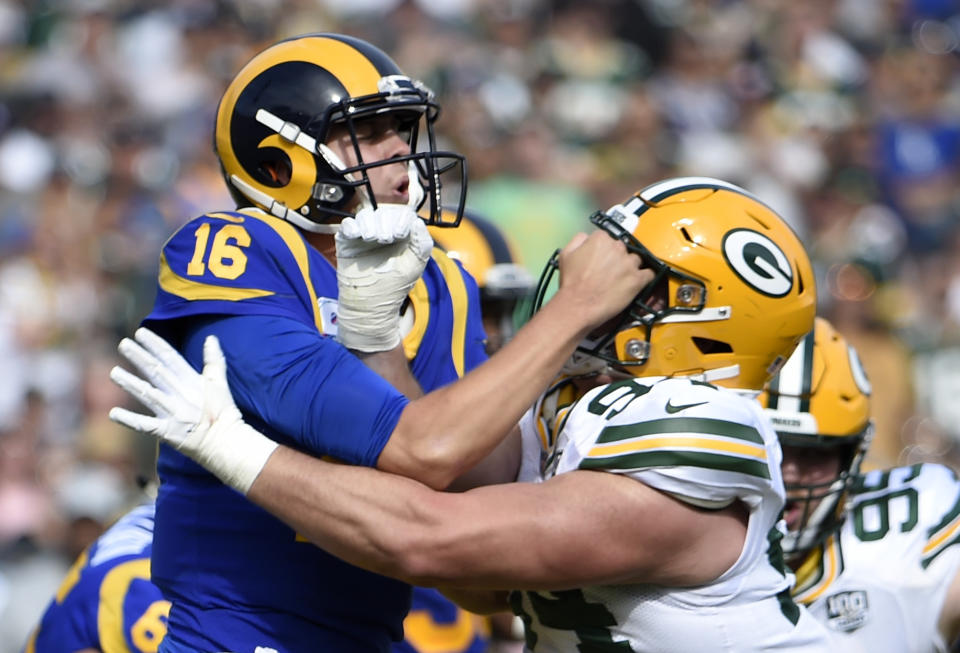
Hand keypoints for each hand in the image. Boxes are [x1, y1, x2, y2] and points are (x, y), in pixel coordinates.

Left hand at [109, 328, 276, 493]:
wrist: (225, 442)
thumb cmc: (223, 412)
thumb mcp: (219, 383)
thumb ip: (214, 360)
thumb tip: (211, 338)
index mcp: (192, 382)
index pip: (171, 358)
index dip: (155, 344)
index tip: (141, 332)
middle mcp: (180, 395)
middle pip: (157, 372)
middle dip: (139, 357)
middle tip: (123, 344)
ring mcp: (173, 413)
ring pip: (148, 395)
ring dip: (130, 383)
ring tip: (114, 372)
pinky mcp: (167, 432)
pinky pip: (146, 425)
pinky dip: (130, 420)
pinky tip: (113, 413)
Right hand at [335, 204, 432, 351]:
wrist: (371, 303)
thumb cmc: (395, 285)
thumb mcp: (415, 264)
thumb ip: (422, 243)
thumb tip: (417, 221)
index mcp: (402, 234)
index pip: (402, 213)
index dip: (400, 219)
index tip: (400, 234)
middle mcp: (383, 231)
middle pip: (383, 212)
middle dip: (385, 222)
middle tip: (386, 239)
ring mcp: (364, 235)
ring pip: (365, 215)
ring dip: (369, 224)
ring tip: (372, 239)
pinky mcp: (348, 241)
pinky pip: (347, 225)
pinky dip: (351, 227)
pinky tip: (356, 236)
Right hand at [555, 230, 652, 328]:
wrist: (578, 305)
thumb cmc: (571, 282)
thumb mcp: (566, 254)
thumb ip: (578, 240)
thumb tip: (587, 237)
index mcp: (601, 239)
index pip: (607, 238)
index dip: (604, 250)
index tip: (602, 258)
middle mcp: (617, 247)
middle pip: (623, 248)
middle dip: (618, 258)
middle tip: (610, 271)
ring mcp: (629, 263)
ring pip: (637, 260)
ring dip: (631, 267)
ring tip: (622, 279)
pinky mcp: (638, 279)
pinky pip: (649, 273)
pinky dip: (645, 277)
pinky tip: (638, 282)